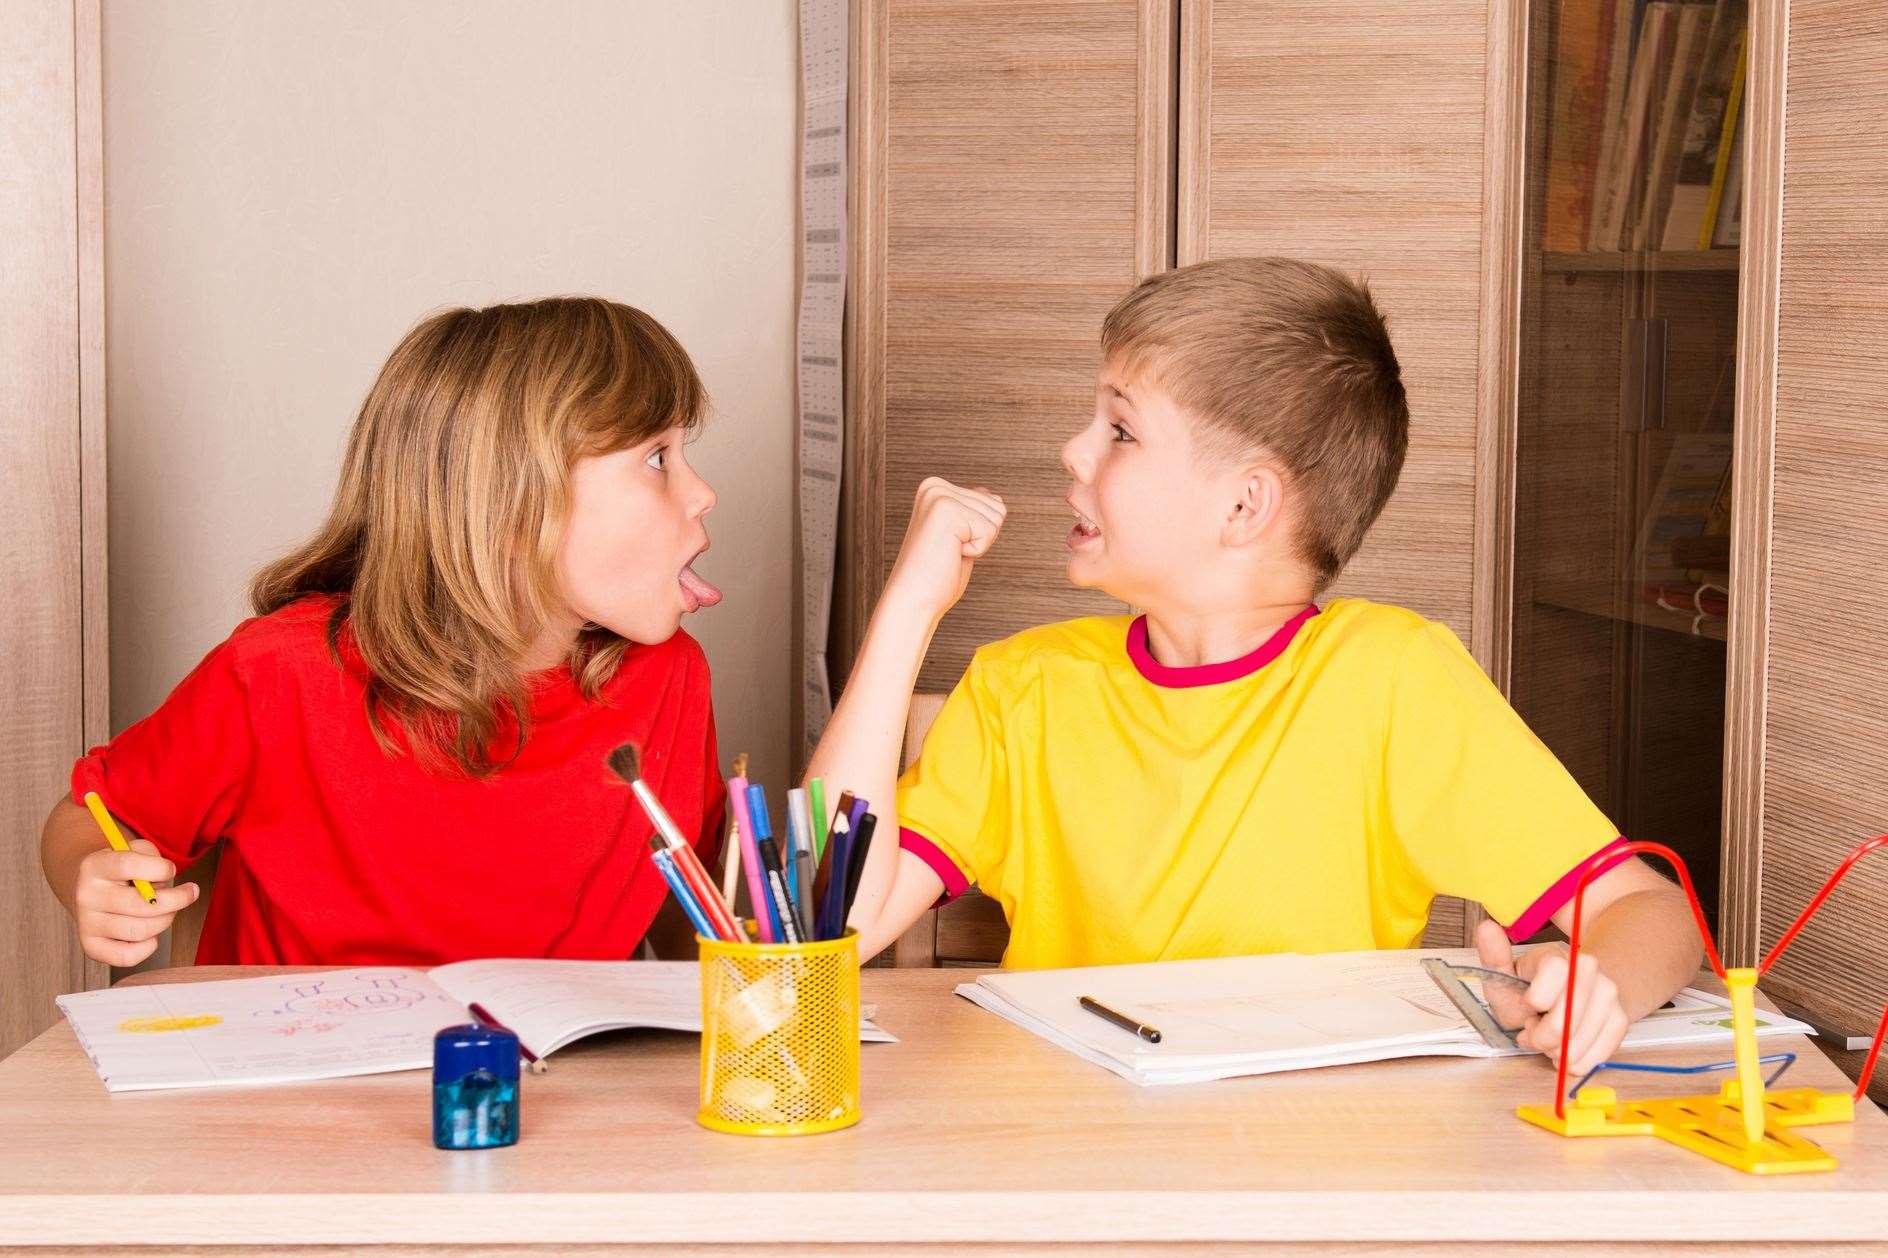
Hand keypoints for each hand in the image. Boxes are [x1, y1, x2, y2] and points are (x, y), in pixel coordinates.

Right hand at [72, 840, 198, 966]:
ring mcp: (86, 924)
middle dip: (177, 900)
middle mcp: (86, 896)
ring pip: (140, 930)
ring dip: (165, 920)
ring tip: (168, 911)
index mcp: (94, 866)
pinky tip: (151, 932)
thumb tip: (165, 880)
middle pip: (142, 904)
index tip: (171, 870)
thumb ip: (152, 857)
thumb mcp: (134, 850)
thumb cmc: (122, 870)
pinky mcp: (91, 947)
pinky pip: (128, 956)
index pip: (128, 865)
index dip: (160, 868)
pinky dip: (149, 946)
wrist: (92, 889)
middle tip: (189, 893)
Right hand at [884, 477, 1006, 620]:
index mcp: (935, 487)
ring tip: (948, 552)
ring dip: (978, 544)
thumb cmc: (936, 575)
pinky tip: (949, 555)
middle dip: (981, 537)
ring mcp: (939, 496)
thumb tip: (992, 495)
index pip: (991, 501)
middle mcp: (935, 486)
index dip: (979, 533)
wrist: (913, 601)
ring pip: (996, 517)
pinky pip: (989, 531)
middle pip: (997, 507)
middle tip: (949, 551)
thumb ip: (973, 511)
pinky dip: (976, 551)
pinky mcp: (947, 510)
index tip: (950, 544)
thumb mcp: (960, 537)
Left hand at [1475, 918, 1628, 1073]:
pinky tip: (1565, 1047)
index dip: (1535, 1000)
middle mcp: (1589, 970)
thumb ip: (1493, 956)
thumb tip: (1486, 927)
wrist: (1564, 997)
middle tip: (1531, 1030)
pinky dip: (1573, 1061)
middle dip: (1540, 1037)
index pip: (1555, 976)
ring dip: (1555, 1051)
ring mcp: (1609, 995)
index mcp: (1557, 956)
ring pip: (1577, 1046)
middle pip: (1564, 1023)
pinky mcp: (1621, 1020)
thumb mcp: (1503, 975)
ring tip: (1548, 1036)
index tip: (1527, 1005)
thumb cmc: (1528, 989)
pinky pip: (1594, 1058)